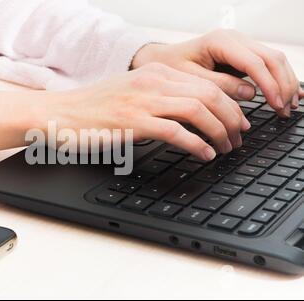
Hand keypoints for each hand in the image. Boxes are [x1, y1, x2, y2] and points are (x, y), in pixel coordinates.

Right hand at [37, 63, 251, 160]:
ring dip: (218, 131)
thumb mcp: (130, 94)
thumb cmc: (92, 110)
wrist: (58, 114)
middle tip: (237, 138)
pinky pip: (176, 131)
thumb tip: (187, 118)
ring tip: (225, 148)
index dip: (229, 103)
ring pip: (198, 110)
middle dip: (231, 118)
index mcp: (154, 73)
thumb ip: (158, 98)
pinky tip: (203, 154)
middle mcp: (152, 81)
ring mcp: (142, 100)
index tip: (238, 121)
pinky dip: (196, 144)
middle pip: (209, 94)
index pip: (206, 82)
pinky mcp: (132, 122)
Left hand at [132, 29, 303, 116]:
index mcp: (220, 41)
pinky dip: (278, 79)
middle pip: (271, 58)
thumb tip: (250, 94)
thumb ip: (218, 85)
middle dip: (282, 85)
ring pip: (273, 59)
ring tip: (288, 105)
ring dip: (284, 82)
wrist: (162, 59)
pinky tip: (286, 94)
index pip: (255, 62)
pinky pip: (266, 63)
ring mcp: (240, 44)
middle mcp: (234, 39)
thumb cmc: (170, 68)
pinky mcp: (241, 54)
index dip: (269, 85)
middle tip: (285, 110)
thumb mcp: (189, 80)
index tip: (276, 105)